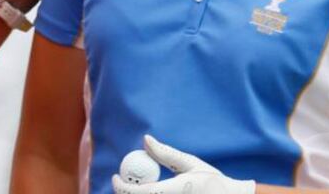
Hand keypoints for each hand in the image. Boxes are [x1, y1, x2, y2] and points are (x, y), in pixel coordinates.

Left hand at [112, 135, 255, 193]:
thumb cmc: (213, 180)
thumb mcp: (191, 163)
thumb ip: (166, 153)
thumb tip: (146, 140)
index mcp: (176, 191)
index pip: (140, 192)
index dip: (121, 186)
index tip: (115, 176)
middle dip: (127, 192)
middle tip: (125, 182)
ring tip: (141, 186)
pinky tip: (155, 191)